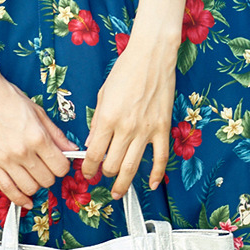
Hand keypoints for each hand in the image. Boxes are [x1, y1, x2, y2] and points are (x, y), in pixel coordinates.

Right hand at [0, 70, 78, 213]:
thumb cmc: (9, 98)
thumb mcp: (39, 112)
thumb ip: (56, 135)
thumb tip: (72, 150)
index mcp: (37, 138)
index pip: (60, 167)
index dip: (63, 166)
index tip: (59, 161)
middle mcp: (22, 152)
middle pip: (47, 179)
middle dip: (50, 174)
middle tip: (46, 165)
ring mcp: (5, 160)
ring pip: (30, 187)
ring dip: (36, 185)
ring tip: (34, 175)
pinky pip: (7, 189)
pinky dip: (18, 199)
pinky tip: (25, 201)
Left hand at [80, 36, 176, 198]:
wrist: (152, 57)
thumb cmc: (125, 71)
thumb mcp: (103, 95)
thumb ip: (98, 122)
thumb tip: (93, 143)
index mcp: (107, 119)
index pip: (94, 154)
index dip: (88, 168)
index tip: (86, 173)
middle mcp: (126, 128)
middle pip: (112, 164)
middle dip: (104, 175)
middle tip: (101, 178)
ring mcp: (146, 130)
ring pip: (133, 167)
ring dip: (124, 183)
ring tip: (118, 192)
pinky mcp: (162, 129)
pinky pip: (160, 158)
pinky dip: (157, 174)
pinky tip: (152, 184)